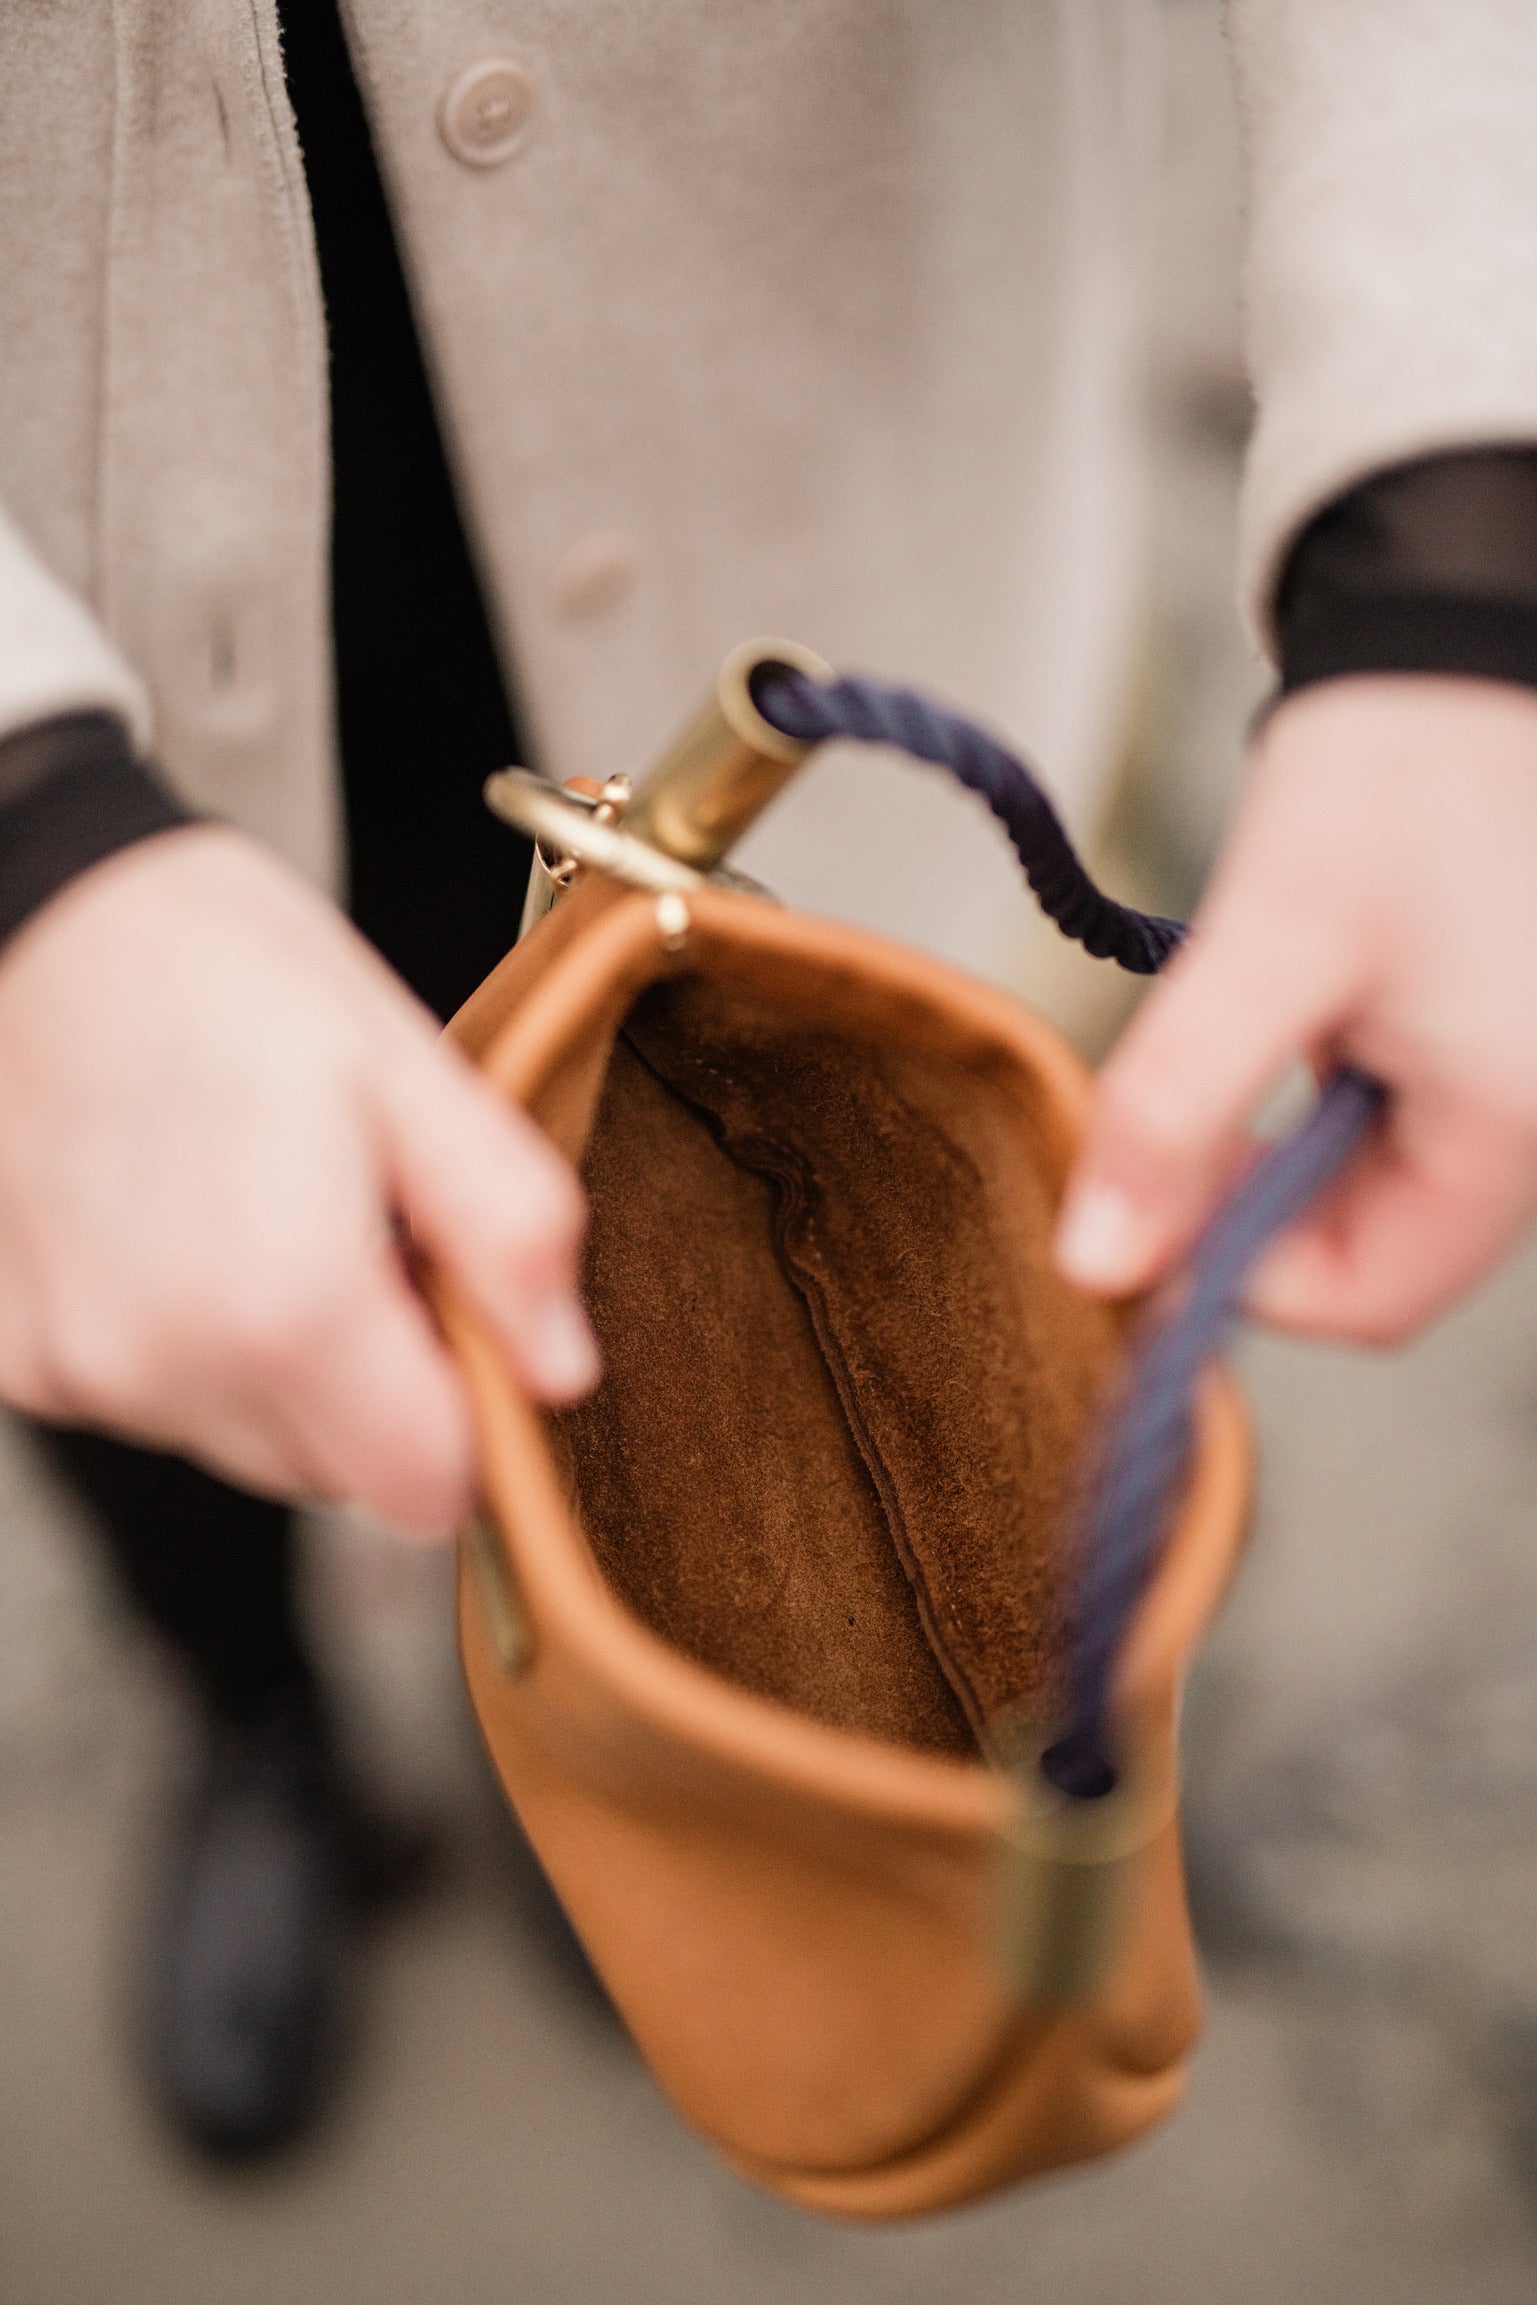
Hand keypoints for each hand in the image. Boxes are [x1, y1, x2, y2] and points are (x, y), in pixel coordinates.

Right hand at [0, 826, 596, 1529]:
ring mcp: (81, 1369)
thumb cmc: (222, 968)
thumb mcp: (408, 1068)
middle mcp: (166, 1365)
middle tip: (361, 1230)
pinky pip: (150, 1399)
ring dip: (282, 1364)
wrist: (41, 914)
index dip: (470, 1410)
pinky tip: (180, 1232)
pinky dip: (185, 1342)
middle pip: (337, 1475)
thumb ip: (506, 1228)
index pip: (428, 1487)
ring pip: (245, 1442)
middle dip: (378, 1384)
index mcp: (284, 1306)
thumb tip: (559, 1366)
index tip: (457, 1309)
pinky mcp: (18, 1357)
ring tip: (264, 1212)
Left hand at [1055, 676, 1536, 1342]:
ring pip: (1362, 1195)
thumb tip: (1097, 1263)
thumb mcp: (1271, 942)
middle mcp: (1534, 1128)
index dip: (1232, 1272)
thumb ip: (1180, 1108)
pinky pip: (1382, 1128)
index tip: (1132, 1199)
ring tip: (1222, 1042)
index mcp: (1516, 1127)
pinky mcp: (1481, 1046)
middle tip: (1151, 1122)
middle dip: (1242, 1211)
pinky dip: (1301, 1105)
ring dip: (1264, 1154)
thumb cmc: (1399, 771)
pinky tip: (1271, 1024)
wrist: (1461, 641)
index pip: (1363, 1299)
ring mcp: (1511, 1088)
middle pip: (1363, 1255)